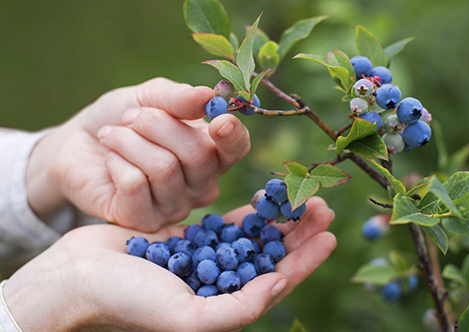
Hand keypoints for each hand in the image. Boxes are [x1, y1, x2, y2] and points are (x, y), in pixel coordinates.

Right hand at [4, 197, 335, 331]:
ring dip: (278, 219)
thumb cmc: (127, 302)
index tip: (330, 236)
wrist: (79, 277)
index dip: (305, 262)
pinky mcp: (189, 238)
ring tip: (301, 197)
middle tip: (323, 208)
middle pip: (270, 257)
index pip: (276, 283)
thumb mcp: (185, 317)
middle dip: (298, 234)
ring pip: (253, 237)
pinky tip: (265, 197)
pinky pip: (226, 223)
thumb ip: (236, 309)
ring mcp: (205, 260)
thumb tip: (278, 286)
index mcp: (223, 308)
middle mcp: (219, 285)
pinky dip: (247, 211)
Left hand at [27, 78, 250, 230]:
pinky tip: (109, 162)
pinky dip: (115, 161)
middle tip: (131, 118)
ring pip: (163, 167)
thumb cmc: (122, 120)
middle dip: (157, 124)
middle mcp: (200, 185)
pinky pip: (135, 184)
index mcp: (211, 153)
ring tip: (113, 136)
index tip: (218, 120)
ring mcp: (175, 207)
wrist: (78, 144)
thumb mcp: (149, 97)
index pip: (237, 149)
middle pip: (198, 154)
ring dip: (129, 141)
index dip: (233, 136)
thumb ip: (178, 98)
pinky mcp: (144, 221)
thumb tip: (208, 96)